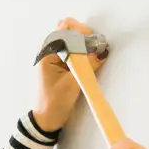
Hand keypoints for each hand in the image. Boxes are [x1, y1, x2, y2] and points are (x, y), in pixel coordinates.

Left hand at [33, 17, 104, 133]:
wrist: (47, 119)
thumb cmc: (54, 103)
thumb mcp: (72, 84)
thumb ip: (87, 66)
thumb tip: (101, 52)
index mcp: (47, 54)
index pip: (64, 29)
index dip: (80, 31)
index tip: (92, 41)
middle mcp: (49, 52)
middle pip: (68, 30)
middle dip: (84, 36)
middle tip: (95, 47)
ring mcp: (55, 57)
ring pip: (72, 40)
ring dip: (85, 44)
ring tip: (94, 54)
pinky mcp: (61, 64)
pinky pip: (74, 50)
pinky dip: (83, 51)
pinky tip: (90, 59)